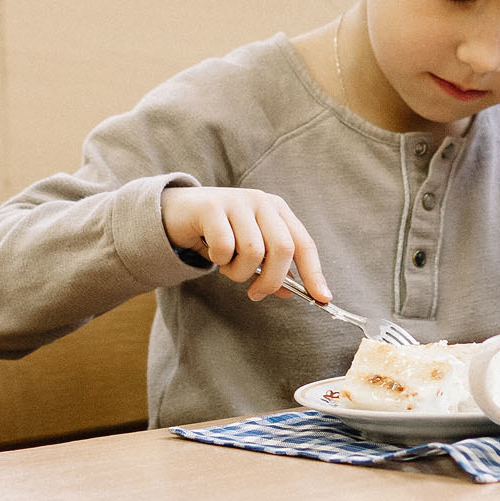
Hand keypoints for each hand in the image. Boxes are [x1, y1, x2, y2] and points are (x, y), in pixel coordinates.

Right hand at [160, 186, 329, 302]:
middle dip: (272, 280)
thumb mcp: (249, 249)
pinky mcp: (212, 207)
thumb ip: (271, 268)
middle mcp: (262, 202)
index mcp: (278, 210)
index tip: (322, 299)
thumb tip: (292, 292)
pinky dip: (220, 260)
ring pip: (253, 252)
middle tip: (256, 293)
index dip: (314, 273)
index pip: (304, 244)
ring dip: (240, 272)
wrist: (177, 213)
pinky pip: (225, 248)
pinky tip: (213, 254)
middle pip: (283, 248)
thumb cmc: (220, 234)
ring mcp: (237, 202)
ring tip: (228, 268)